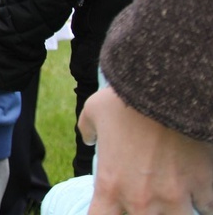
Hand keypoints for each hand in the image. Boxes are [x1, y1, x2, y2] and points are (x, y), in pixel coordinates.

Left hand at [79, 86, 212, 214]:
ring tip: (174, 198)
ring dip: (175, 211)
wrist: (168, 86)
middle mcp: (140, 198)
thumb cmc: (126, 97)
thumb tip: (89, 137)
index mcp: (110, 185)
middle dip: (143, 212)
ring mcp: (174, 197)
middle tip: (146, 197)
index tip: (111, 209)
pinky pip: (208, 206)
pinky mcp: (204, 186)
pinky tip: (201, 190)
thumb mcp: (95, 110)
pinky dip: (205, 201)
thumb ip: (88, 129)